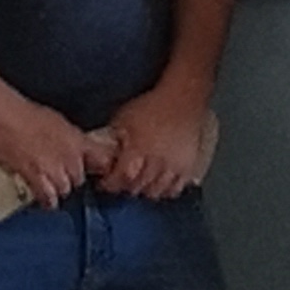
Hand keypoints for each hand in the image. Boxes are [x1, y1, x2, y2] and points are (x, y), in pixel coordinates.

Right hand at [0, 92, 96, 209]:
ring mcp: (53, 166)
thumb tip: (73, 151)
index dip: (100, 171)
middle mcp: (70, 154)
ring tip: (48, 187)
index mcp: (77, 139)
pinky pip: (47, 196)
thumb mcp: (56, 122)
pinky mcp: (35, 175)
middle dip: (70, 181)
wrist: (0, 112)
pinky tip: (43, 199)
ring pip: (64, 190)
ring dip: (56, 190)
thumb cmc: (22, 112)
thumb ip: (69, 140)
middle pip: (80, 180)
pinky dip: (45, 200)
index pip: (103, 161)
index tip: (94, 174)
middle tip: (58, 178)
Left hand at [88, 82, 218, 200]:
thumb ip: (113, 137)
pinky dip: (165, 190)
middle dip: (125, 187)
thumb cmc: (153, 105)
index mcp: (138, 149)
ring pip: (155, 191)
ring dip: (144, 190)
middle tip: (121, 182)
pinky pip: (175, 189)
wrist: (182, 98)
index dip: (109, 184)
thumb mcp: (123, 117)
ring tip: (139, 183)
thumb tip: (102, 152)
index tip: (105, 182)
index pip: (119, 178)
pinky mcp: (187, 167)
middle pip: (136, 188)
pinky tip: (159, 184)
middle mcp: (156, 162)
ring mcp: (173, 166)